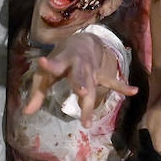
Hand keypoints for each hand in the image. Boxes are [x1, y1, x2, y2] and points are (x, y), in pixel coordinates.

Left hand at [22, 31, 136, 118]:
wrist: (82, 42)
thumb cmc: (60, 60)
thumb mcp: (45, 72)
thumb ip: (37, 93)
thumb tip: (26, 113)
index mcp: (63, 61)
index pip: (55, 63)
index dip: (48, 63)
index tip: (42, 61)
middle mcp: (79, 65)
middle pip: (80, 75)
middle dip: (81, 83)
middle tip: (81, 92)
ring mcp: (92, 70)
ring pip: (93, 86)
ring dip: (92, 98)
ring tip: (87, 118)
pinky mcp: (102, 75)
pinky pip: (112, 82)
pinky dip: (123, 86)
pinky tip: (134, 91)